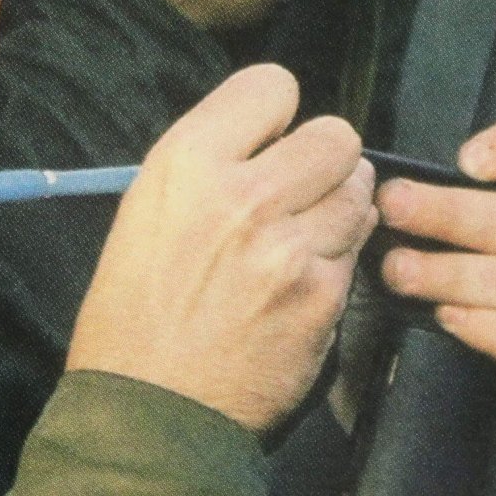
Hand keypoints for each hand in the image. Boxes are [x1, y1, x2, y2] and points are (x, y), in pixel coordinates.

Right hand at [67, 65, 377, 433]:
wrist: (150, 410)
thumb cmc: (135, 311)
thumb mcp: (146, 212)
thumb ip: (211, 164)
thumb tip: (268, 139)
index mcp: (187, 162)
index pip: (274, 85)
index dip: (276, 115)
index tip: (267, 142)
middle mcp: (243, 194)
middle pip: (336, 135)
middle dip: (325, 161)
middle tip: (301, 190)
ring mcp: (290, 247)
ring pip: (360, 191)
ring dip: (341, 208)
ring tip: (305, 236)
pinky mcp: (323, 295)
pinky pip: (357, 251)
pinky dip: (338, 261)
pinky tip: (303, 282)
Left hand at [376, 109, 495, 447]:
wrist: (411, 407)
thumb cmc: (402, 316)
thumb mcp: (400, 251)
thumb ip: (405, 213)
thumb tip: (368, 178)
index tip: (466, 160)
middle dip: (452, 213)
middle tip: (390, 209)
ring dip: (456, 273)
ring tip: (397, 273)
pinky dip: (494, 332)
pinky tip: (450, 322)